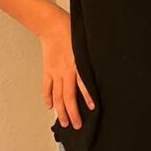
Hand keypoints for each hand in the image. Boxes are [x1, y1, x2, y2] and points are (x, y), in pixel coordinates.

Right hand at [39, 12, 95, 129]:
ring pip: (57, 96)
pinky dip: (47, 97)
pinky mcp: (48, 70)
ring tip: (64, 122)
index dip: (88, 97)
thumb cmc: (71, 30)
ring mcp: (55, 72)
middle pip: (67, 97)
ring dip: (60, 111)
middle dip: (72, 113)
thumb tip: (103, 63)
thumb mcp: (86, 43)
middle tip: (77, 126)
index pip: (83, 84)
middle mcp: (65, 71)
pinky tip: (50, 106)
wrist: (52, 25)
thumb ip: (91, 57)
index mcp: (77, 64)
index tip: (93, 108)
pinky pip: (47, 87)